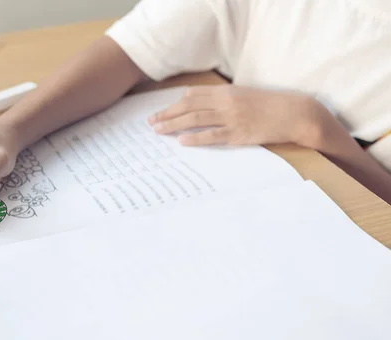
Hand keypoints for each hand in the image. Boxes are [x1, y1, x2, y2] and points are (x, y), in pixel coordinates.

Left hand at [148, 85, 324, 147]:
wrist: (294, 113)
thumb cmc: (269, 106)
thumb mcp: (244, 96)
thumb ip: (223, 100)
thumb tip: (201, 106)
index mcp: (226, 92)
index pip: (193, 95)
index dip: (174, 104)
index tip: (161, 112)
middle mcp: (226, 102)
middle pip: (189, 106)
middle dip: (167, 114)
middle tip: (151, 123)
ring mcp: (232, 117)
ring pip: (196, 119)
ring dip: (174, 124)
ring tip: (159, 131)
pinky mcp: (239, 133)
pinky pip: (212, 135)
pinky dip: (195, 137)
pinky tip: (181, 141)